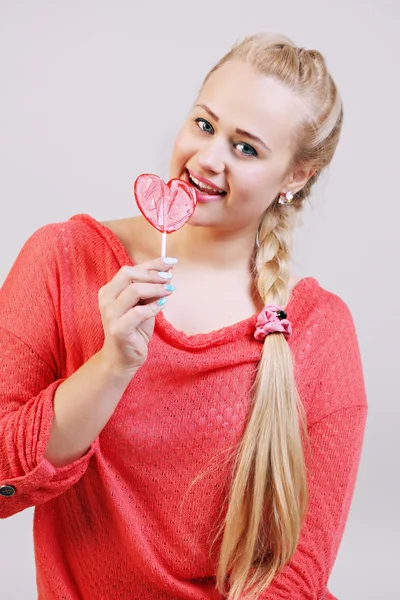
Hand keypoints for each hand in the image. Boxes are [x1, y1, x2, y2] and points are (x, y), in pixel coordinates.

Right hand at [97, 258, 175, 374]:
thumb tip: (168, 271)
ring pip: (133, 290)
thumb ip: (151, 289)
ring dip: (155, 288)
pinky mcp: (118, 329)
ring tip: (170, 290)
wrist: (122, 358)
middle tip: (169, 277)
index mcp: (110, 290)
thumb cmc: (134, 330)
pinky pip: (138, 312)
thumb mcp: (144, 305)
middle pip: (128, 274)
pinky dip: (153, 307)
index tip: (170, 261)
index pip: (130, 269)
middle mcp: (106, 299)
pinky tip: (163, 305)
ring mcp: (110, 314)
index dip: (152, 264)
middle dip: (152, 273)